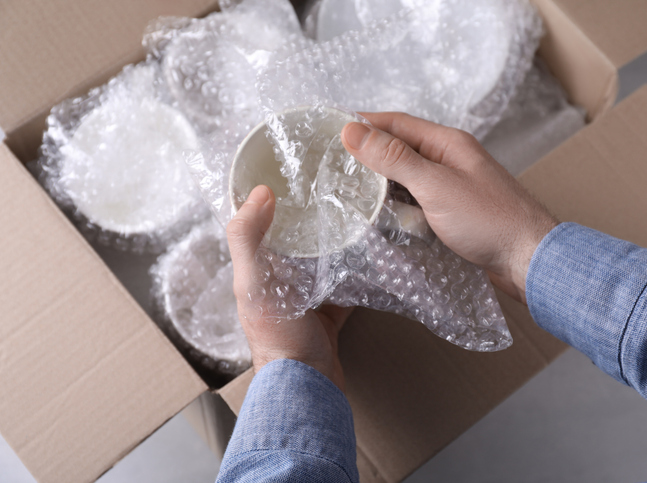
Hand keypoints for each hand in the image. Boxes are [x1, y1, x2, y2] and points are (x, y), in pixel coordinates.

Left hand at [226, 185, 351, 389]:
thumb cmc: (277, 336)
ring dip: (337, 237)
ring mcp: (309, 294)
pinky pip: (348, 279)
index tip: (288, 169)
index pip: (260, 224)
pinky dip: (359, 266)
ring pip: (324, 256)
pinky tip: (373, 249)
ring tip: (356, 209)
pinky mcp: (333, 308)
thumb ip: (247, 239)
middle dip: (311, 213)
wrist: (309, 384)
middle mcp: (281, 279)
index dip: (269, 198)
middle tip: (333, 184)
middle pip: (296, 238)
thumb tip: (258, 193)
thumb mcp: (253, 283)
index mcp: (258, 269)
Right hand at [341, 112, 557, 303]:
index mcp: (447, 143)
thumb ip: (394, 158)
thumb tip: (353, 130)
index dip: (362, 123)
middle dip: (366, 155)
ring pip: (404, 178)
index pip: (395, 123)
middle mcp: (448, 160)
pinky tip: (376, 216)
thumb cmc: (489, 220)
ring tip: (343, 190)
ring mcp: (450, 187)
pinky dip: (394, 206)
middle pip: (398, 149)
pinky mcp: (450, 212)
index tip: (327, 128)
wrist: (529, 259)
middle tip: (328, 164)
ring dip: (378, 184)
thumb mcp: (435, 185)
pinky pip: (414, 202)